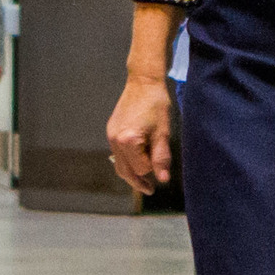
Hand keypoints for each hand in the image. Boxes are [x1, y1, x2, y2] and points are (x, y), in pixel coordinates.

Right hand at [106, 75, 174, 195]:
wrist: (143, 82)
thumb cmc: (156, 105)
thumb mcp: (163, 133)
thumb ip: (161, 158)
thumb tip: (163, 179)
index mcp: (128, 141)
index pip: (141, 168)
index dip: (153, 168)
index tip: (161, 162)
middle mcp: (115, 140)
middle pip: (125, 172)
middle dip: (137, 182)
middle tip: (150, 191)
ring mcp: (111, 135)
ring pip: (119, 164)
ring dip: (131, 173)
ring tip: (143, 181)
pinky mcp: (111, 130)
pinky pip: (117, 153)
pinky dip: (127, 161)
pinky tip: (137, 160)